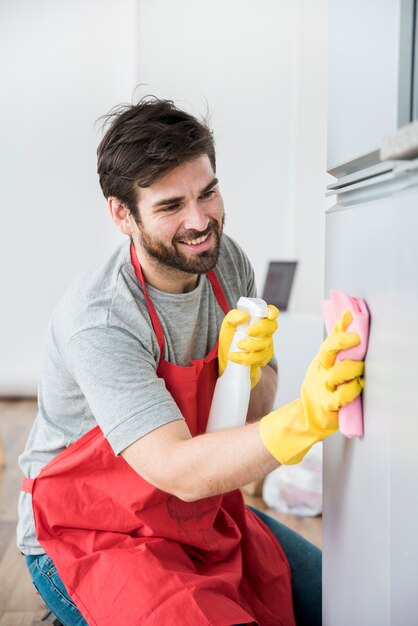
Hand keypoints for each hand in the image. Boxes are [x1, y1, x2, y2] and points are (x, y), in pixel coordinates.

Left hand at [218, 305, 278, 388]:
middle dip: (260, 329)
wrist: (227, 356)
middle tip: (248, 332)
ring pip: (265, 345)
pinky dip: (244, 358)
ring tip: (237, 345)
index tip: (269, 315)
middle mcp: (266, 331)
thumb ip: (233, 317)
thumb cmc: (230, 336)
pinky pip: (258, 359)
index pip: (271, 312)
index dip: (273, 312)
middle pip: (271, 327)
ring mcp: (267, 345)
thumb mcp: (228, 324)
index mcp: (259, 319)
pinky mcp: (263, 358)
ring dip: (250, 345)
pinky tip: (234, 356)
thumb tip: (244, 316)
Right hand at [259, 310, 363, 463]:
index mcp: (321, 361)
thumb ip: (336, 342)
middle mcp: (320, 372)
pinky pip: (342, 395)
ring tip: (360, 370)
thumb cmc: (322, 387)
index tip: (349, 316)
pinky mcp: (328, 405)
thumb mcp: (325, 364)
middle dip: (342, 342)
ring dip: (353, 369)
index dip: (339, 329)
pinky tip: (357, 387)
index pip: (328, 342)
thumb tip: (346, 316)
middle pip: (327, 353)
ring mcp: (322, 388)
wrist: (307, 416)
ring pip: (337, 374)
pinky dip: (353, 390)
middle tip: (358, 339)